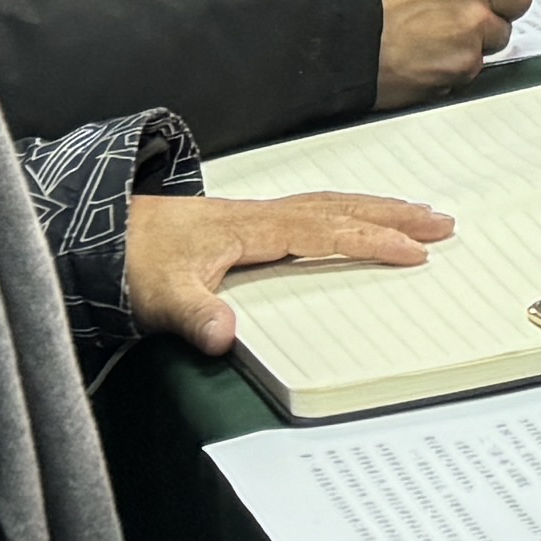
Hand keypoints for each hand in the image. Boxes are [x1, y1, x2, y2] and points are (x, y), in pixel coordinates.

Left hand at [125, 190, 451, 356]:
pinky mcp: (248, 222)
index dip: (370, 240)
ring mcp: (256, 215)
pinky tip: (357, 220)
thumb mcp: (161, 298)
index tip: (414, 251)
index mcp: (252, 229)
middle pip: (341, 207)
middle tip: (444, 222)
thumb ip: (196, 316)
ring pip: (330, 203)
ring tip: (420, 214)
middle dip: (394, 214)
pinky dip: (350, 210)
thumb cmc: (133, 264)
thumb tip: (226, 336)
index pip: (325, 232)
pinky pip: (315, 209)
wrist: (96, 233)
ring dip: (378, 207)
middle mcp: (261, 215)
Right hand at [363, 0, 539, 105]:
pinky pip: (476, 63)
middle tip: (475, 14)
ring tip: (438, 36)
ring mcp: (472, 21)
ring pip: (501, 33)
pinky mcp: (465, 60)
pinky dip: (456, 64)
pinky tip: (428, 56)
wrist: (333, 31)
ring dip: (478, 38)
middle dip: (502, 7)